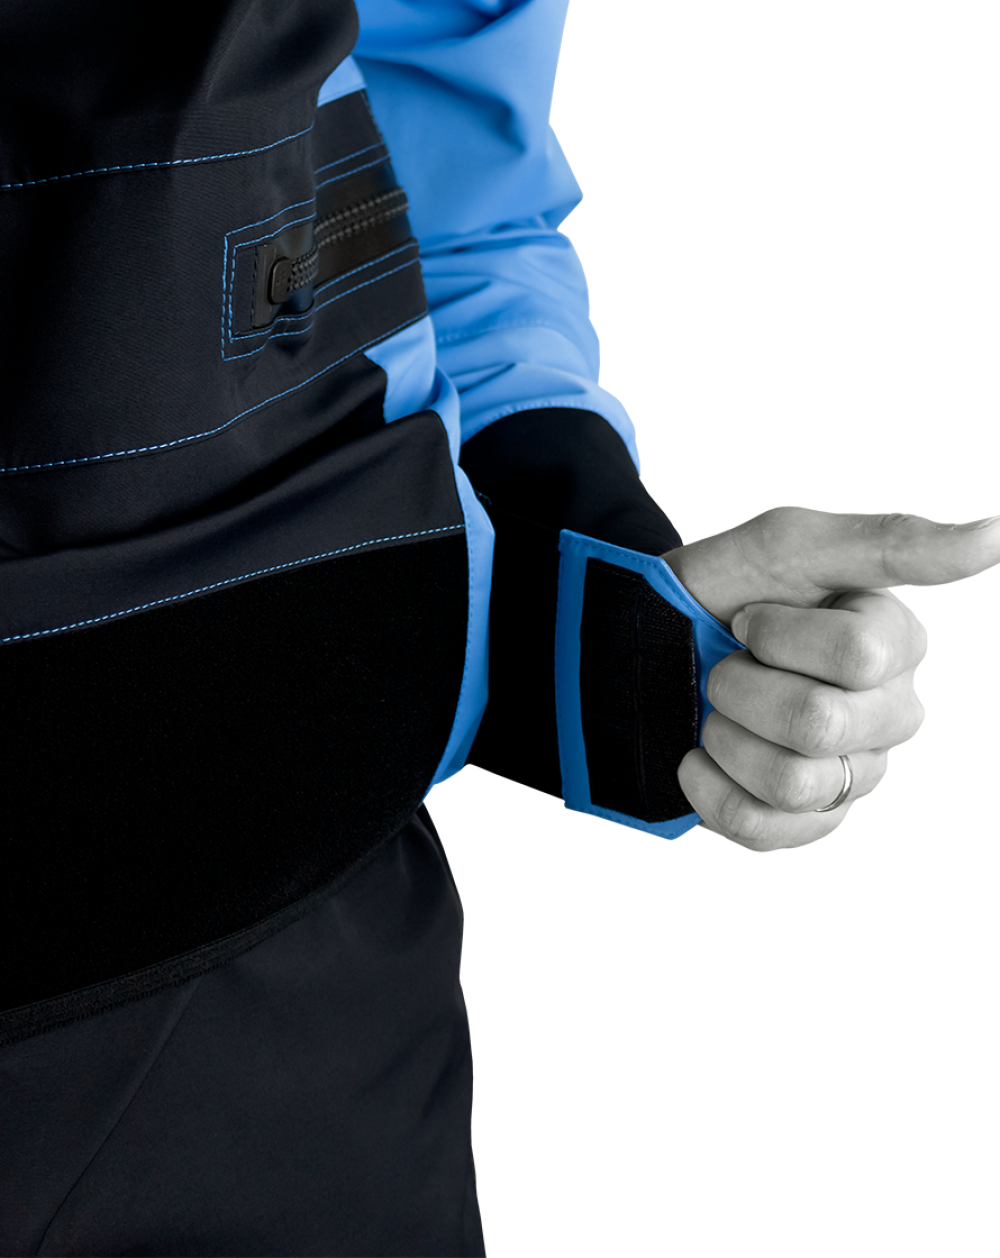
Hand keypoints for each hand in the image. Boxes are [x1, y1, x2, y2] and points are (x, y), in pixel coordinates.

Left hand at [662, 508, 999, 849]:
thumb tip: (995, 535)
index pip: (858, 657)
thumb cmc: (726, 589)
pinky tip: (701, 754)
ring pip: (790, 782)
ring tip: (719, 710)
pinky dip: (708, 786)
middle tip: (728, 665)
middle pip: (819, 724)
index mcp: (898, 644)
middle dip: (741, 687)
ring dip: (724, 736)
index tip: (750, 617)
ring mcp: (853, 774)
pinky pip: (761, 827)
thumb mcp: (791, 544)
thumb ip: (892, 543)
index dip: (775, 635)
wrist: (648, 643)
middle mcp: (891, 714)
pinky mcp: (808, 823)